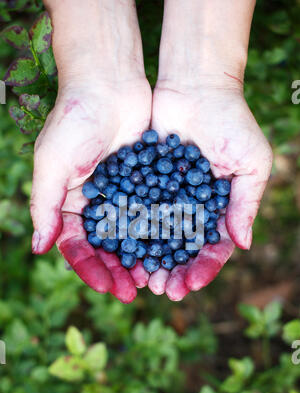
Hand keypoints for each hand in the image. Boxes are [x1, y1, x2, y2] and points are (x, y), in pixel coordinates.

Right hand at [31, 78, 150, 302]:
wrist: (108, 82)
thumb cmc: (73, 121)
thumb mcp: (52, 164)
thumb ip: (45, 206)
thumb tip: (38, 248)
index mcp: (69, 204)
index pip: (78, 247)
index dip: (91, 269)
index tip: (107, 287)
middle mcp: (96, 204)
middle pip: (107, 247)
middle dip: (119, 270)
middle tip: (135, 292)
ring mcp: (122, 194)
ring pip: (132, 235)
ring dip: (142, 258)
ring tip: (155, 279)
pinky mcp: (145, 182)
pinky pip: (153, 211)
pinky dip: (161, 232)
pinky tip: (172, 249)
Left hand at [149, 82, 272, 300]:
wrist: (196, 85)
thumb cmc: (232, 121)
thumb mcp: (252, 162)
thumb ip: (246, 203)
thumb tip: (243, 245)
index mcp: (218, 208)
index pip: (212, 247)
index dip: (203, 268)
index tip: (190, 284)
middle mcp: (190, 207)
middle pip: (181, 249)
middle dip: (173, 271)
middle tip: (160, 290)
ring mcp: (165, 196)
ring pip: (156, 236)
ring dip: (149, 259)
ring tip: (140, 278)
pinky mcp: (142, 181)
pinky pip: (135, 210)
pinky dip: (129, 231)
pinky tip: (121, 249)